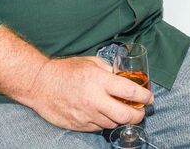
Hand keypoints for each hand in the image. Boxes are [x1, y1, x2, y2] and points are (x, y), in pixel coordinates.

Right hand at [25, 56, 151, 131]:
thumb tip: (123, 77)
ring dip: (120, 119)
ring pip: (113, 123)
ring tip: (122, 112)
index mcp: (100, 81)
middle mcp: (95, 100)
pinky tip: (104, 115)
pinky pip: (98, 127)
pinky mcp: (78, 125)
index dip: (144, 96)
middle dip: (138, 115)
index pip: (130, 92)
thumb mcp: (91, 62)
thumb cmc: (65, 70)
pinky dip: (104, 122)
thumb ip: (109, 70)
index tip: (149, 97)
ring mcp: (86, 114)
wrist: (40, 84)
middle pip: (125, 115)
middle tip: (140, 112)